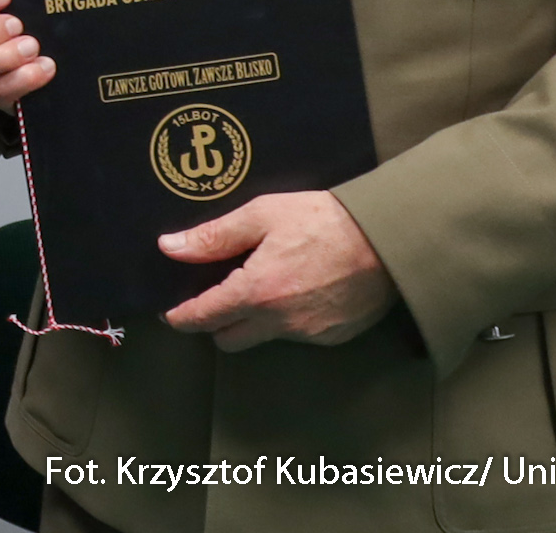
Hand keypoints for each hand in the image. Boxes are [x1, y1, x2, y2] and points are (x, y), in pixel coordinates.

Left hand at [161, 190, 393, 350]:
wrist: (386, 239)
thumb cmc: (322, 220)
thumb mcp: (262, 215)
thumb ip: (214, 236)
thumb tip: (169, 247)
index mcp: (256, 292)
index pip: (204, 317)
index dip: (182, 317)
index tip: (170, 315)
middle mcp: (279, 323)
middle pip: (229, 339)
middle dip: (216, 323)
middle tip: (218, 295)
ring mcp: (308, 335)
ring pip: (263, 338)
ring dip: (254, 320)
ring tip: (262, 285)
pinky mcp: (332, 337)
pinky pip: (295, 335)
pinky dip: (288, 319)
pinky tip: (298, 290)